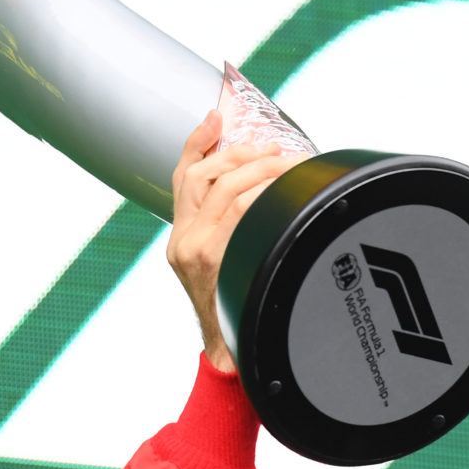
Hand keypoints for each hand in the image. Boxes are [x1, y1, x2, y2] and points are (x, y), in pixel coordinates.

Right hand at [166, 110, 301, 375]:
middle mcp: (181, 240)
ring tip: (288, 167)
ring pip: (223, 187)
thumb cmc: (240, 307)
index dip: (197, 142)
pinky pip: (238, 211)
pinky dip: (262, 194)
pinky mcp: (208, 259)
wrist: (233, 352)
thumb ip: (233, 230)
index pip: (183, 177)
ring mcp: (192, 249)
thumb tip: (267, 191)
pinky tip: (282, 192)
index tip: (215, 115)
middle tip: (274, 149)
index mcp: (182, 238)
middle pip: (203, 174)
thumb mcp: (226, 266)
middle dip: (241, 153)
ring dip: (260, 170)